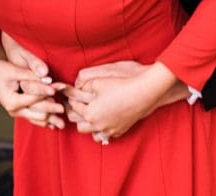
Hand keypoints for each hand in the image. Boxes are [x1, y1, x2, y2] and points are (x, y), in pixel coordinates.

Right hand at [0, 39, 65, 128]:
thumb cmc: (1, 69)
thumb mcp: (14, 70)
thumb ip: (31, 74)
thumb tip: (47, 76)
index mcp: (12, 101)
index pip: (34, 98)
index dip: (47, 92)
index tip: (59, 88)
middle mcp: (14, 110)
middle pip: (38, 113)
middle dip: (52, 110)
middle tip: (65, 108)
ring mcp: (17, 112)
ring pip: (37, 118)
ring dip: (51, 119)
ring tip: (63, 121)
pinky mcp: (20, 110)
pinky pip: (34, 117)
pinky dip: (45, 119)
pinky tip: (55, 123)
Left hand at [65, 62, 179, 141]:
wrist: (144, 93)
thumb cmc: (121, 85)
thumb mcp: (98, 81)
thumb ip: (84, 86)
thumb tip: (78, 88)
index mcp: (90, 113)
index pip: (73, 107)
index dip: (71, 98)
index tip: (71, 93)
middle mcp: (97, 125)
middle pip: (79, 125)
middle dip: (77, 114)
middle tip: (79, 104)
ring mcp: (109, 130)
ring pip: (92, 133)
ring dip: (89, 124)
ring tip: (92, 113)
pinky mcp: (120, 131)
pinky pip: (105, 135)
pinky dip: (102, 128)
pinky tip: (105, 119)